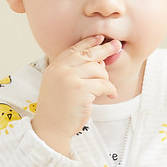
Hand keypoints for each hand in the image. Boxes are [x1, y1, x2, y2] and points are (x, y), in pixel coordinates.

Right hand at [31, 36, 120, 154]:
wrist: (50, 128)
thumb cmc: (57, 110)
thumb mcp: (59, 85)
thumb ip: (73, 72)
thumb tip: (99, 61)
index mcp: (55, 67)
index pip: (74, 49)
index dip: (88, 42)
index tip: (99, 38)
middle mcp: (61, 69)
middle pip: (88, 54)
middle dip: (104, 49)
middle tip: (116, 46)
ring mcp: (70, 78)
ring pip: (98, 69)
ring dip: (105, 79)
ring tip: (106, 88)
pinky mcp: (81, 90)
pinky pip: (103, 84)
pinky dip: (110, 89)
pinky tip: (111, 95)